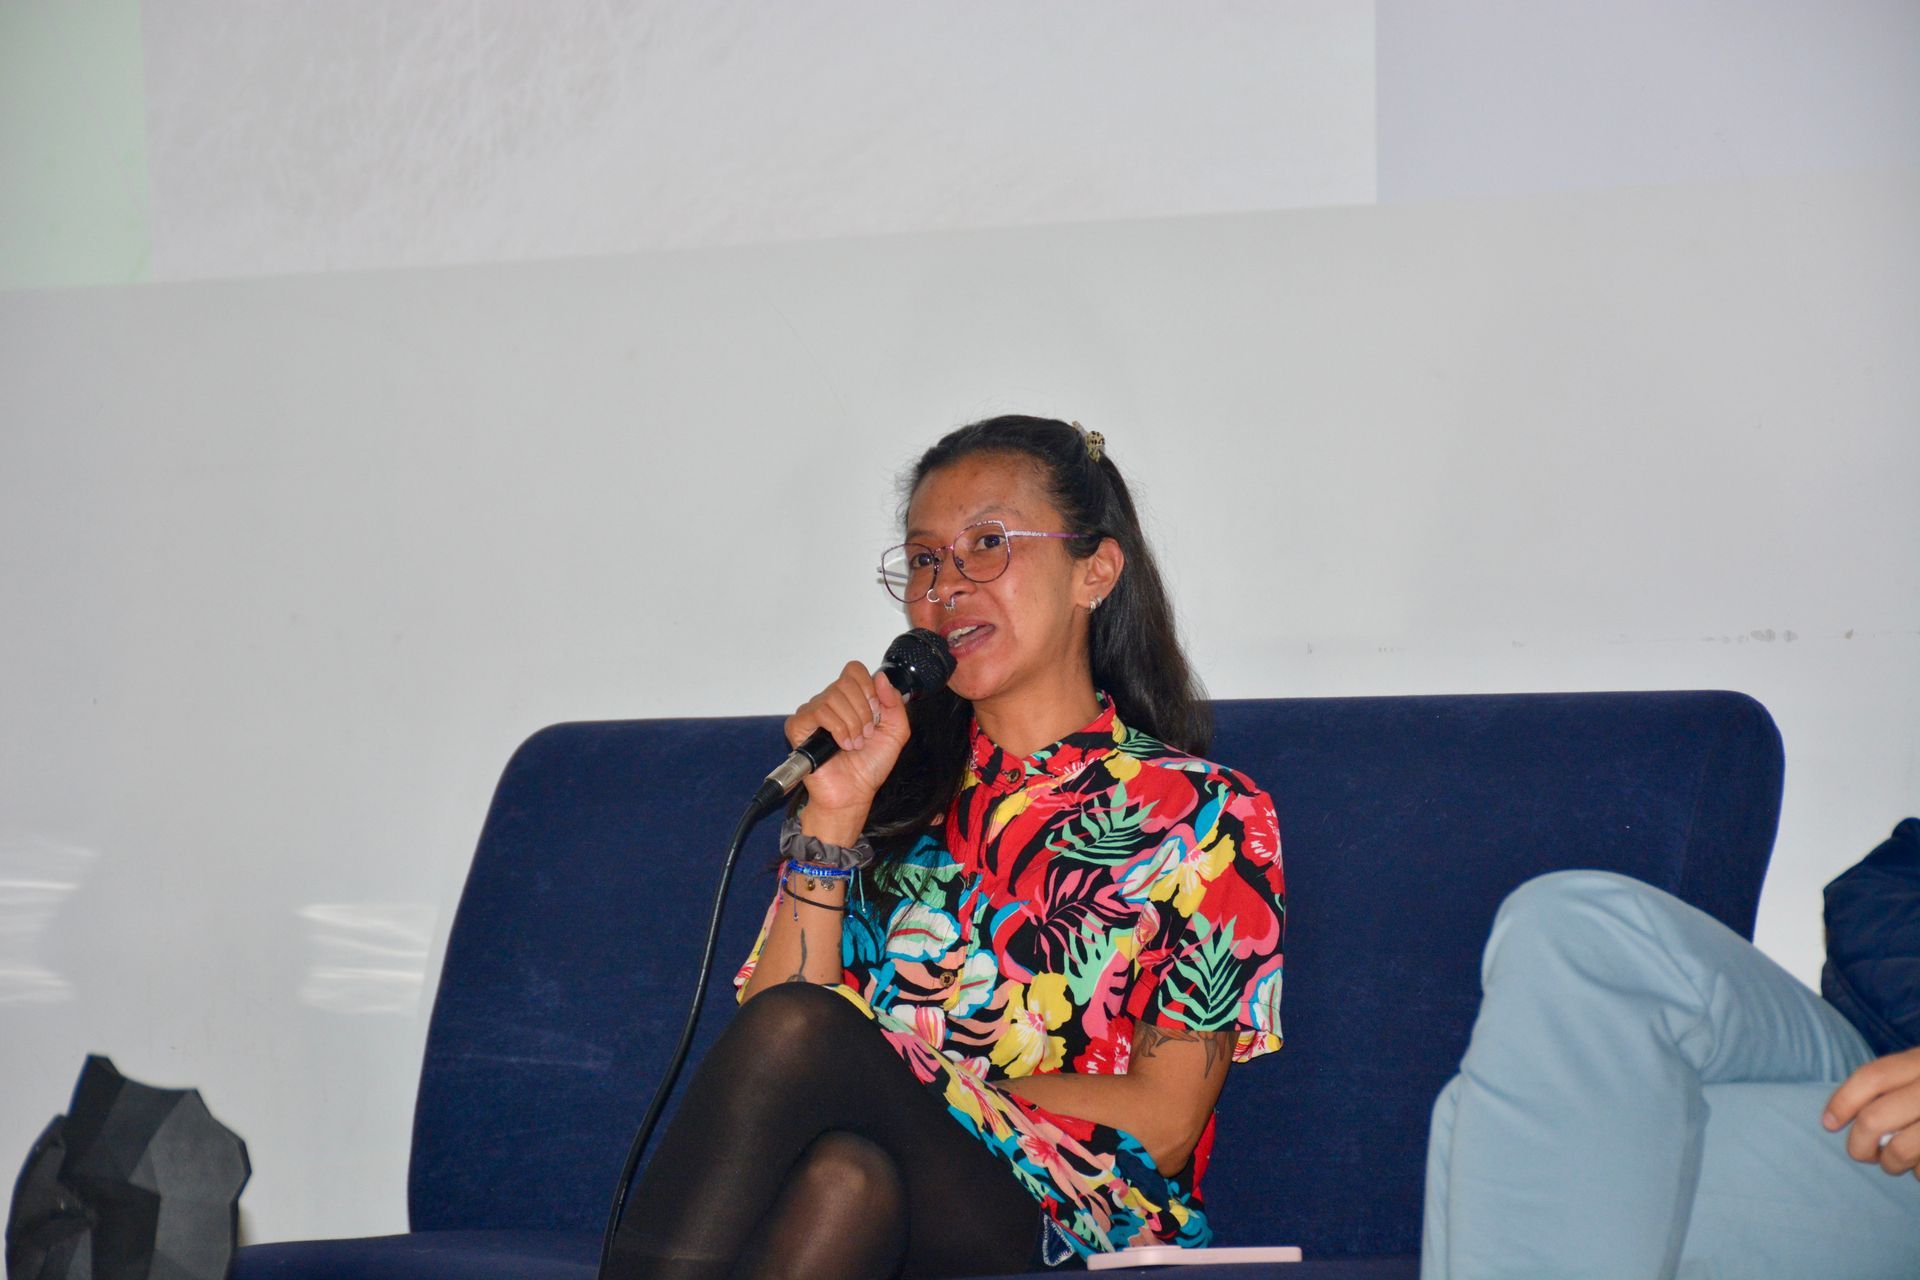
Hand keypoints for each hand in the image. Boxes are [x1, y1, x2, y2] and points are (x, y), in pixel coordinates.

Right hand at [783, 662, 910, 836]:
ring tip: (854, 743)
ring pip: (833, 696)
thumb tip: (882, 678)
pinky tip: (842, 744)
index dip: (868, 688)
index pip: (854, 670)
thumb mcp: (895, 732)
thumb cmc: (869, 766)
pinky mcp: (798, 726)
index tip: (876, 712)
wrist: (853, 793)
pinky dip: (837, 728)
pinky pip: (819, 711)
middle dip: (864, 710)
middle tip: (866, 733)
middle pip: (846, 681)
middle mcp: (829, 702)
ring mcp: (812, 712)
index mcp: (850, 700)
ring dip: (852, 723)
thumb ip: (894, 703)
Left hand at [1824, 1044, 1919, 1176]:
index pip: (1871, 1077)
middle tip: (1863, 1154)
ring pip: (1900, 1149)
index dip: (1842, 1101)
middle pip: (1875, 1118)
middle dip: (1859, 1144)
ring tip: (1895, 1163)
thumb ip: (1897, 1085)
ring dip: (1892, 1163)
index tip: (1828, 1123)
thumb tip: (1842, 1117)